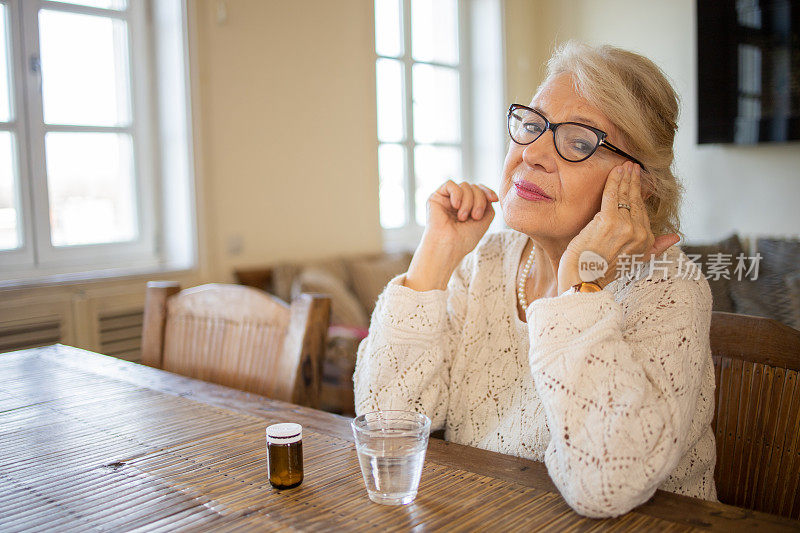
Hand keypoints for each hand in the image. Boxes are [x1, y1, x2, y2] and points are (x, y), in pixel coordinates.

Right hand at [405, 180, 497, 290]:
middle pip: (474, 187)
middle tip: (475, 216)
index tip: (494, 199)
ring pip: (464, 185)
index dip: (487, 191)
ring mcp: (447, 199)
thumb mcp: (484, 221)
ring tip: (463, 217)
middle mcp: (457, 202)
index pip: (479, 190)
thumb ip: (488, 206)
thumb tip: (487, 194)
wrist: (448, 247)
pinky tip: (456, 206)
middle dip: (479, 200)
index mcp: (467, 207)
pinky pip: (450, 184)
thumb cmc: (464, 239)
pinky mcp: (436, 197)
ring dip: (469, 201)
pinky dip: (457, 193)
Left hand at [556, 162, 679, 293]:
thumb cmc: (601, 271)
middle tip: (632, 166)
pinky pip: (612, 195)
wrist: (584, 279)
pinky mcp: (608, 221)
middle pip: (636, 201)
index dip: (639, 195)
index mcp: (646, 242)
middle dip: (634, 182)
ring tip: (625, 166)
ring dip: (625, 178)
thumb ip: (655, 247)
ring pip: (625, 196)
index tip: (637, 181)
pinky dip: (614, 181)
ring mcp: (624, 226)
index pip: (643, 212)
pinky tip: (616, 171)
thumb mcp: (635, 261)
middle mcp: (639, 233)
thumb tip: (676, 237)